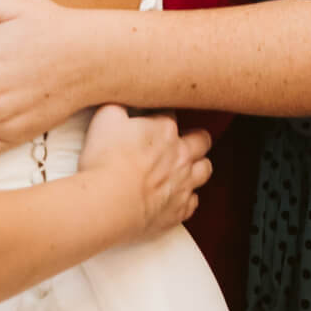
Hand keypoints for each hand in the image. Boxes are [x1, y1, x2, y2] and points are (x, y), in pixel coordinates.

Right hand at [79, 105, 212, 236]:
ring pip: (205, 169)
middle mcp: (181, 155)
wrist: (110, 203)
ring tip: (185, 167)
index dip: (159, 116)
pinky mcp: (179, 210)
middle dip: (194, 138)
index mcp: (165, 129)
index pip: (170, 114)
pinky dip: (187, 197)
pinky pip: (193, 202)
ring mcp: (183, 183)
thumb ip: (118, 106)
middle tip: (179, 141)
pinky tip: (175, 196)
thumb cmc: (106, 160)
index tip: (149, 121)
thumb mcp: (105, 119)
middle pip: (201, 140)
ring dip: (198, 166)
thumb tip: (122, 100)